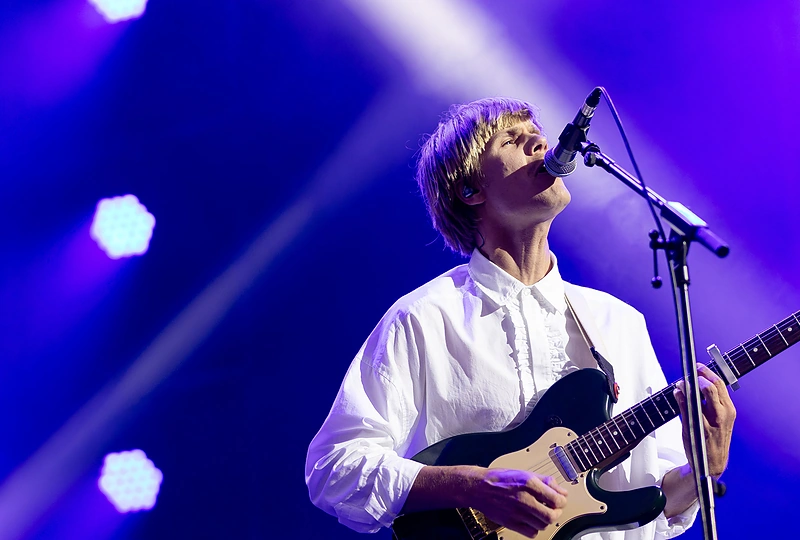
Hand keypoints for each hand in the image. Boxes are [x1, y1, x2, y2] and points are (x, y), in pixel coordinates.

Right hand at [471, 468, 567, 537]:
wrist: (479, 488)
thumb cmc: (500, 479)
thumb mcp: (524, 473)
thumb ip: (545, 481)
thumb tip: (561, 490)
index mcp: (529, 484)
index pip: (556, 499)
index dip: (562, 501)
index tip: (560, 500)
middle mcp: (524, 499)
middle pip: (551, 515)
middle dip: (556, 513)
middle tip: (553, 509)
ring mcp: (517, 513)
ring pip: (542, 525)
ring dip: (545, 520)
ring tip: (541, 513)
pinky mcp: (510, 523)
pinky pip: (531, 533)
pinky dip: (535, 529)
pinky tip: (532, 520)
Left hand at [674, 363, 735, 477]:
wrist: (711, 464)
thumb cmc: (714, 438)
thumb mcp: (720, 419)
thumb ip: (711, 401)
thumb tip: (698, 381)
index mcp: (729, 410)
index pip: (721, 385)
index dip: (708, 372)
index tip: (698, 366)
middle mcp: (722, 415)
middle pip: (711, 387)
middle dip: (699, 376)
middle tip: (689, 373)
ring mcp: (710, 422)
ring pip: (699, 396)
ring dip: (688, 385)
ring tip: (681, 382)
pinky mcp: (696, 428)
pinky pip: (687, 408)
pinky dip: (680, 397)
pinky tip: (677, 392)